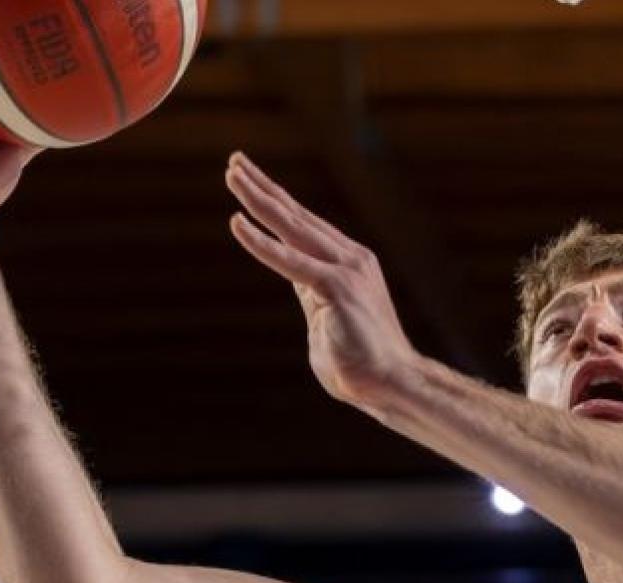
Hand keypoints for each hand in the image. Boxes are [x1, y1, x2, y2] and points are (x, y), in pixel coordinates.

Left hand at [224, 152, 418, 409]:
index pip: (304, 225)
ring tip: (232, 174)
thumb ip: (309, 294)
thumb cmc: (358, 361)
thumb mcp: (325, 317)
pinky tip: (237, 224)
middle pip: (296, 215)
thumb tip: (295, 280)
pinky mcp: (337, 288)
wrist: (390, 382)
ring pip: (292, 227)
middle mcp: (349, 258)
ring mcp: (345, 270)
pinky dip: (262, 244)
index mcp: (347, 263)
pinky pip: (291, 262)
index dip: (275, 201)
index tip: (250, 179)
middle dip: (263, 187)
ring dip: (259, 199)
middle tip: (235, 161)